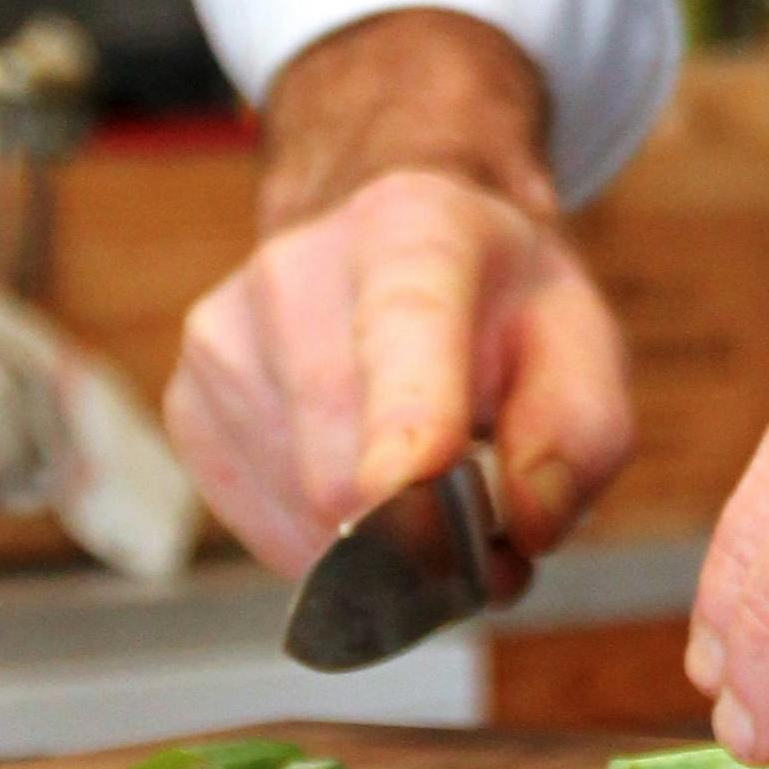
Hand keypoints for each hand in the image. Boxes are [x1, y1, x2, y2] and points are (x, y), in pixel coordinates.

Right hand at [164, 8, 632, 576]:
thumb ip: (580, 435)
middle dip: (425, 533)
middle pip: (343, 468)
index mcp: (411, 229)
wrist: (390, 234)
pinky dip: (323, 535)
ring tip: (415, 476)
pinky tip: (354, 471)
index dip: (404, 417)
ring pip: (303, 516)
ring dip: (376, 538)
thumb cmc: (494, 297)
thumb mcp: (580, 338)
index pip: (400, 328)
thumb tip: (526, 527)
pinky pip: (264, 528)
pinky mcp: (188, 403)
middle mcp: (294, 274)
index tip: (406, 482)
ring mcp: (222, 339)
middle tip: (478, 512)